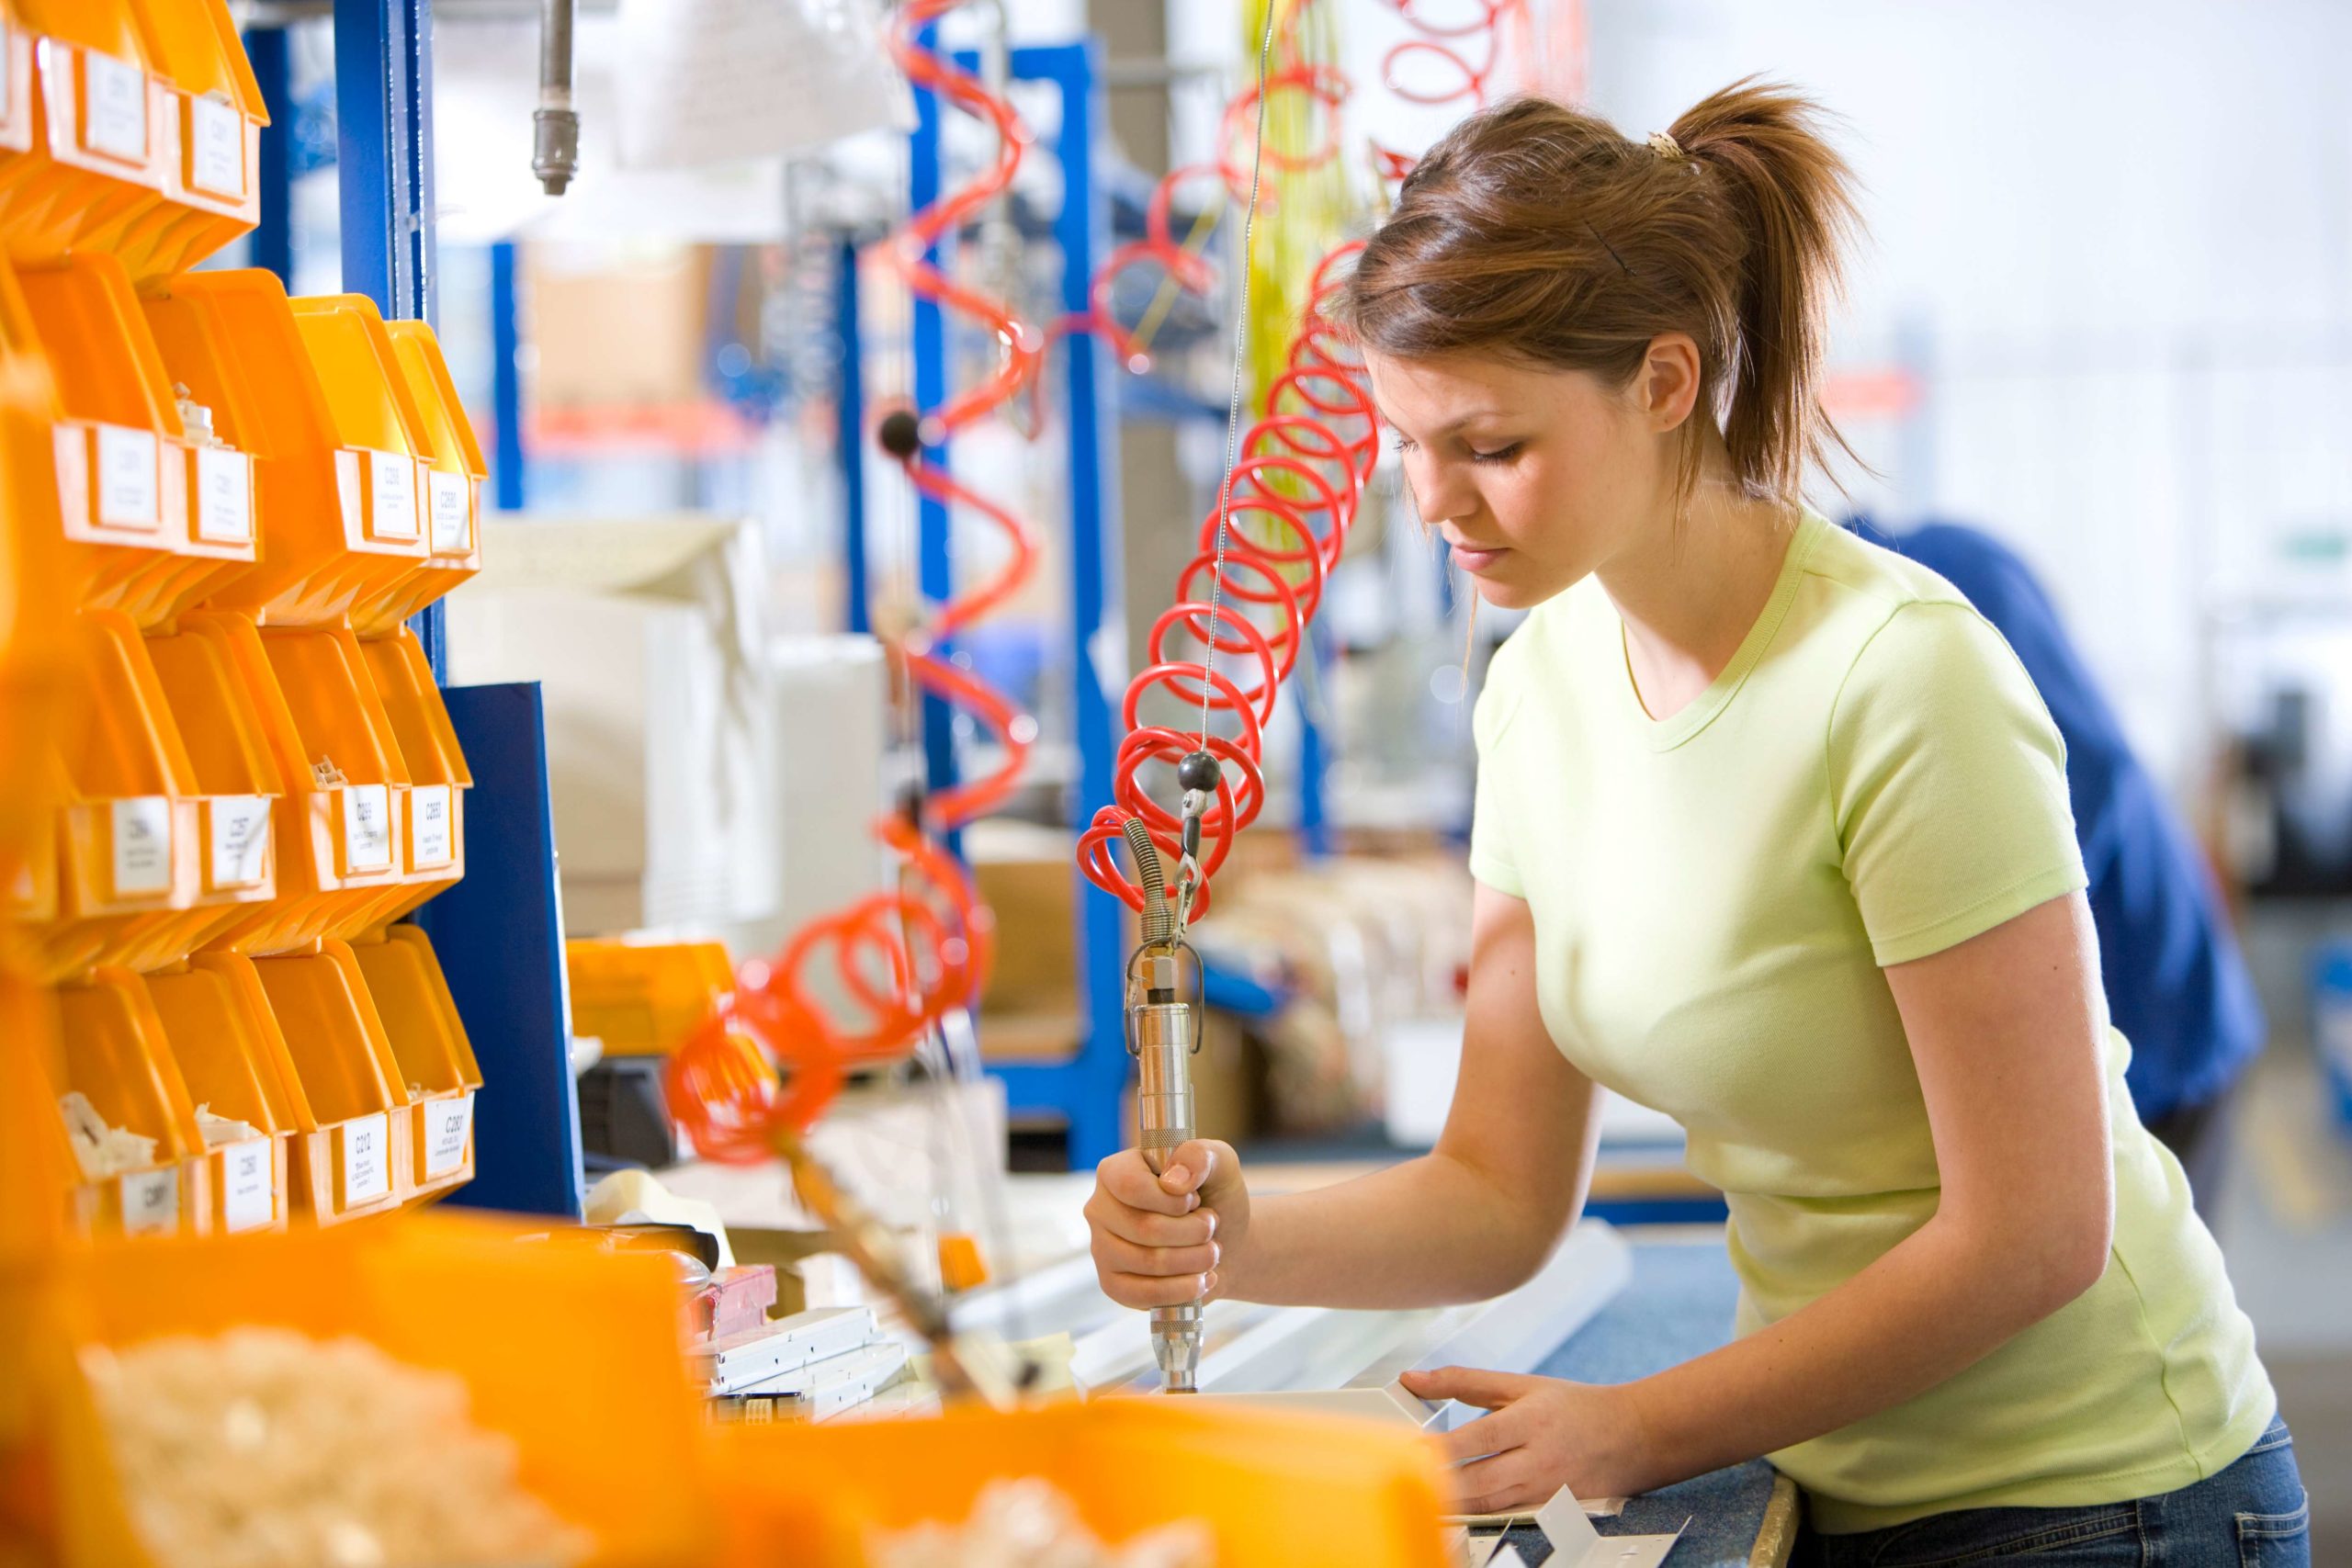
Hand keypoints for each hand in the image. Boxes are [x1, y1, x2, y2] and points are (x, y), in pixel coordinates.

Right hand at [1084, 1139, 1249, 1309]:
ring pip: (1149, 1262)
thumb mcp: (1220, 1163)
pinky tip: (1202, 1279)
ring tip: (1212, 1252)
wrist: (1225, 1240)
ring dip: (1195, 1260)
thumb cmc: (1215, 1197)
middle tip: (1211, 1227)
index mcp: (1116, 1171)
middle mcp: (1100, 1208)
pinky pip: (1144, 1295)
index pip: (1130, 1186)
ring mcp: (1101, 1249)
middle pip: (1144, 1228)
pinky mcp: (1112, 1284)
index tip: (1195, 1200)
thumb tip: (1173, 1181)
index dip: (1172, 1200)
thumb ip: (1201, 1156)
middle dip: (1194, 1232)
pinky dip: (1183, 1290)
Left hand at [1401, 1367, 1664, 1512]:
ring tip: (1420, 1495)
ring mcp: (1547, 1490)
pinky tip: (1456, 1509)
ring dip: (1453, 1503)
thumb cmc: (1573, 1408)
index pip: (1478, 1438)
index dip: (1441, 1448)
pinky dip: (1481, 1514)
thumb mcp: (1521, 1385)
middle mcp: (1539, 1458)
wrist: (1632, 1436)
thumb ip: (1464, 1382)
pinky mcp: (1552, 1511)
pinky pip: (1508, 1517)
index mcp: (1530, 1420)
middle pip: (1480, 1480)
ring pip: (1490, 1505)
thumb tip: (1414, 1378)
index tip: (1407, 1449)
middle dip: (1440, 1482)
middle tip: (1403, 1478)